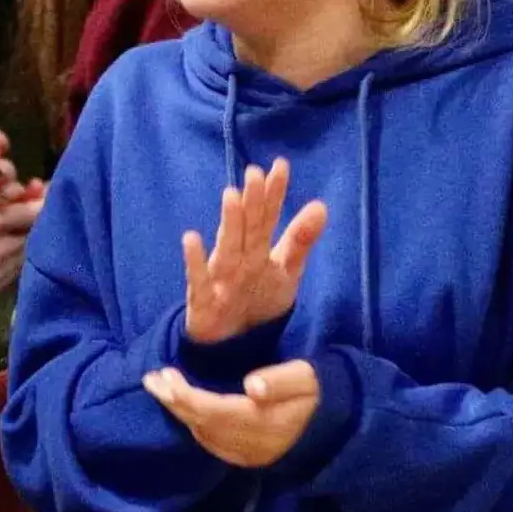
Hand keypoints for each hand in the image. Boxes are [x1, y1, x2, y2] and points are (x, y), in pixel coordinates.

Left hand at [142, 360, 320, 468]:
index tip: (165, 375)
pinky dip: (195, 427)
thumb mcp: (308, 379)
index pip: (211, 410)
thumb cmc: (320, 395)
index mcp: (260, 422)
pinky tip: (185, 412)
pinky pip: (212, 445)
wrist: (338, 430)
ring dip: (180, 414)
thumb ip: (282, 380)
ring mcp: (247, 455)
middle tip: (151, 380)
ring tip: (162, 390)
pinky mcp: (248, 459)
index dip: (184, 395)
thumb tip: (252, 385)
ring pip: (203, 436)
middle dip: (174, 402)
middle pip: (201, 424)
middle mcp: (248, 443)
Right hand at [182, 158, 326, 345]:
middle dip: (252, 203)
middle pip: (248, 228)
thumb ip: (300, 240)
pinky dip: (195, 261)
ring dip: (229, 224)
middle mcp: (238, 257)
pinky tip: (191, 239)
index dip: (275, 194)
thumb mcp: (286, 271)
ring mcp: (219, 276)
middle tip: (255, 173)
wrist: (230, 345)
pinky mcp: (202, 299)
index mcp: (258, 249)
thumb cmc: (257, 300)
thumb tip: (321, 205)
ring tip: (231, 196)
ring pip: (227, 247)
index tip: (281, 165)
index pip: (268, 217)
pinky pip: (198, 279)